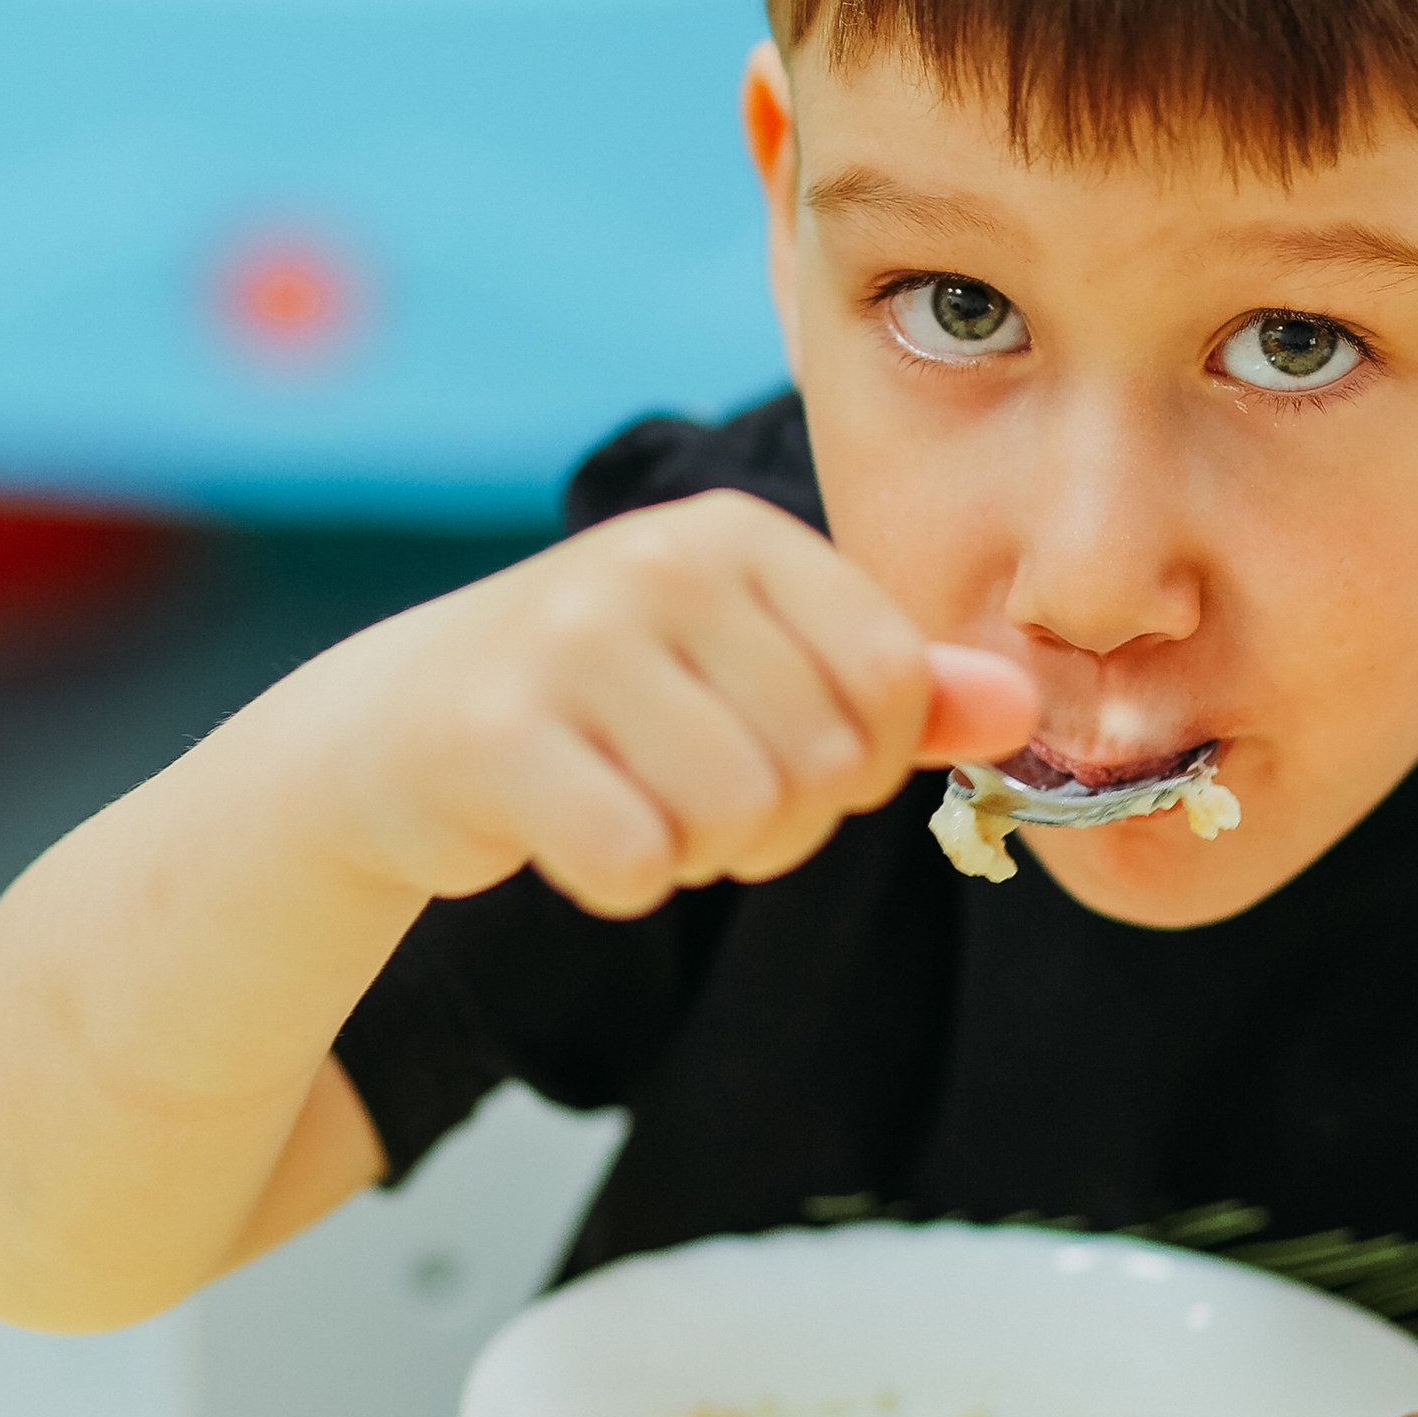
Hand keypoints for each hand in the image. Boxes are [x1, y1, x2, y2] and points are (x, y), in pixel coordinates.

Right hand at [303, 488, 1037, 915]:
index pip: (892, 678)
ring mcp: (569, 641)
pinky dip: (621, 882)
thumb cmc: (606, 702)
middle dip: (778, 819)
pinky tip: (576, 835)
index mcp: (737, 535)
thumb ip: (896, 690)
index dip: (866, 757)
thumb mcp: (754, 670)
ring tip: (636, 804)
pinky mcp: (494, 734)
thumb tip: (1025, 706)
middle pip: (825, 762)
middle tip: (688, 788)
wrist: (392, 731)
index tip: (789, 750)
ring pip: (739, 817)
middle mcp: (656, 562)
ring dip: (699, 852)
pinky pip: (637, 862)